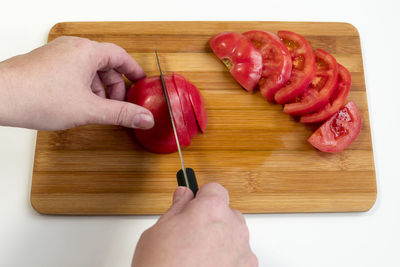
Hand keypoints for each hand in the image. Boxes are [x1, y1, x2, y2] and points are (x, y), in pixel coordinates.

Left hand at [0, 36, 153, 130]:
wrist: (0, 98)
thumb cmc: (37, 96)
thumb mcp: (89, 109)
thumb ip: (120, 114)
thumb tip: (143, 118)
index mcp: (86, 51)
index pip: (120, 55)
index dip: (133, 70)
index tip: (141, 81)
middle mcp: (71, 48)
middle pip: (104, 64)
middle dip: (114, 87)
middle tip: (117, 105)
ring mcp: (56, 55)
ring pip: (87, 70)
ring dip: (97, 90)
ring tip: (95, 109)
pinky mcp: (46, 65)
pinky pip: (72, 73)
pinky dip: (81, 88)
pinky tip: (77, 105)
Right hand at [132, 183, 257, 266]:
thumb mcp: (158, 230)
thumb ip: (177, 208)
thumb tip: (183, 195)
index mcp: (211, 209)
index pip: (214, 189)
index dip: (201, 196)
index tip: (192, 204)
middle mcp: (233, 226)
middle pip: (226, 212)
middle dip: (211, 219)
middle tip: (189, 235)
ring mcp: (243, 251)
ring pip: (233, 235)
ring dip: (220, 240)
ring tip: (196, 257)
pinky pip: (238, 257)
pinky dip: (227, 261)